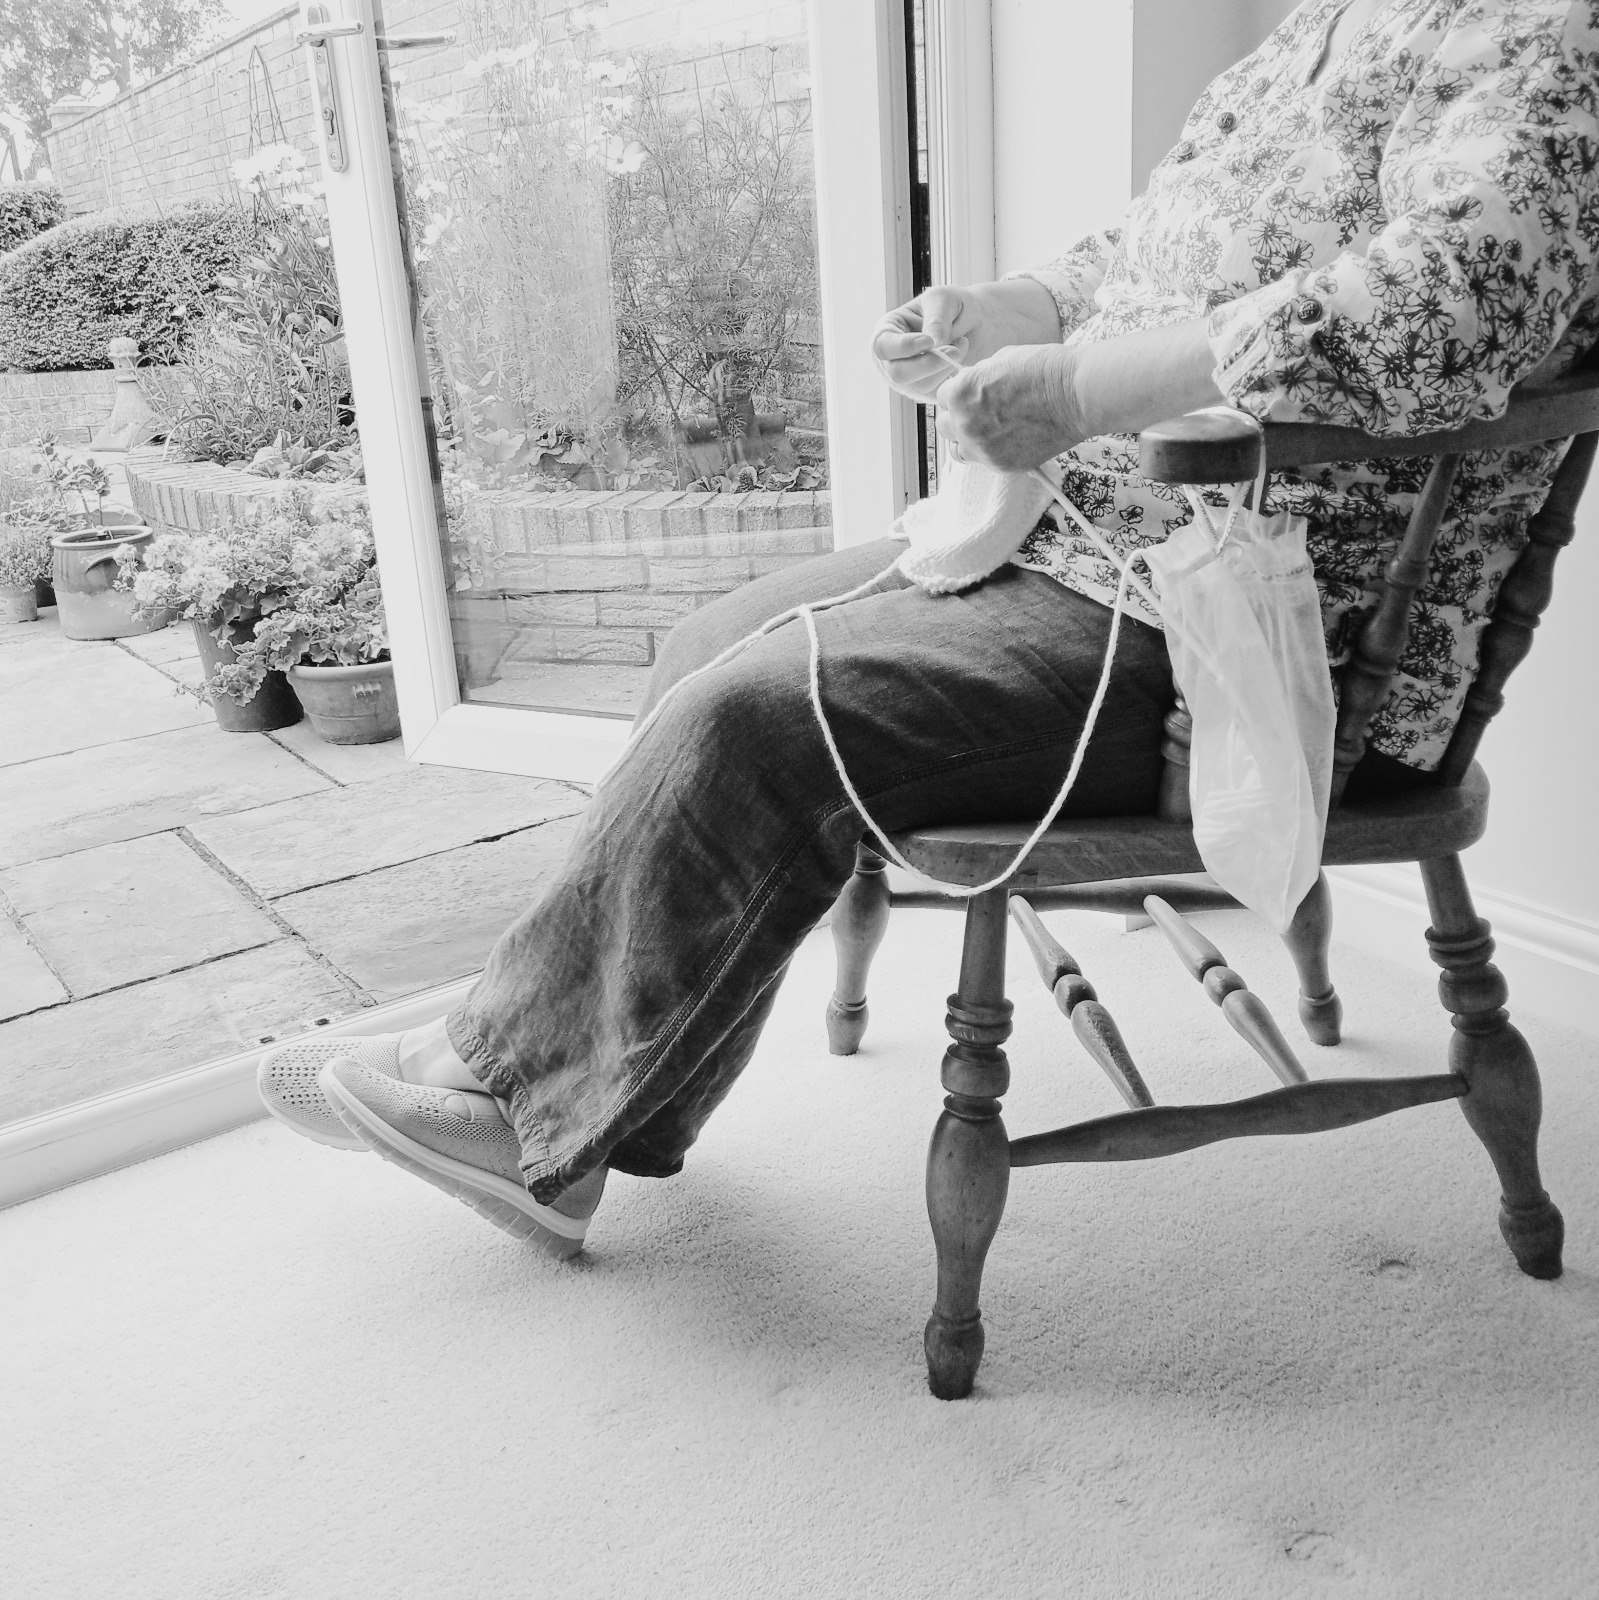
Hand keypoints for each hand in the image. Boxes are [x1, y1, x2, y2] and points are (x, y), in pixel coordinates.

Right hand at [870, 285, 979, 400]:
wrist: (978, 322)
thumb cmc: (954, 306)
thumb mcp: (944, 299)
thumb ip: (937, 319)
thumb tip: (933, 345)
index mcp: (888, 332)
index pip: (883, 347)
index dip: (904, 347)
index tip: (929, 341)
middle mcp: (894, 358)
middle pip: (898, 373)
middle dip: (928, 364)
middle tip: (953, 350)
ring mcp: (910, 377)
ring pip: (920, 385)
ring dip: (945, 367)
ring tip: (960, 345)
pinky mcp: (928, 390)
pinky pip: (937, 391)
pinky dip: (952, 375)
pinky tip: (960, 357)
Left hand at [936, 344, 1083, 471]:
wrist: (1076, 394)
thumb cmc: (1043, 370)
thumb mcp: (999, 359)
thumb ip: (976, 377)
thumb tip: (967, 384)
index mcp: (960, 394)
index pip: (942, 396)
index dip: (958, 392)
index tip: (971, 393)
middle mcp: (965, 425)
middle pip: (945, 425)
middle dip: (958, 416)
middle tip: (980, 410)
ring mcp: (982, 449)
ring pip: (958, 449)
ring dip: (967, 439)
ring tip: (988, 429)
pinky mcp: (1001, 465)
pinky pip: (983, 461)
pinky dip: (990, 451)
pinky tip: (1007, 438)